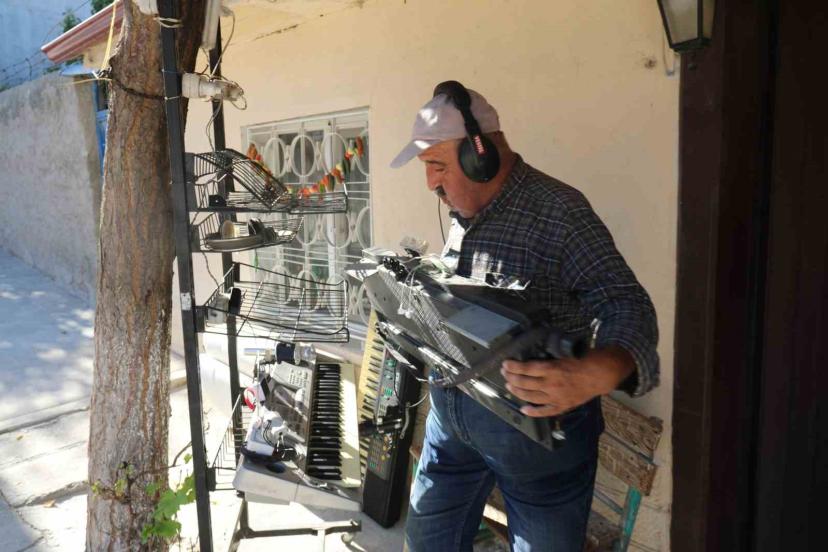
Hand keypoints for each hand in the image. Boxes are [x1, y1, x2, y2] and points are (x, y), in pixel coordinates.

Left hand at [500, 346, 635, 416]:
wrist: (601, 374)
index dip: (514, 367)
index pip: (526, 368)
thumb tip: (532, 354)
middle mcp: (551, 384)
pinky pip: (545, 411)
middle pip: (525, 383)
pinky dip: (534, 411)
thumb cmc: (583, 359)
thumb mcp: (564, 352)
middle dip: (512, 378)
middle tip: (504, 373)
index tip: (505, 364)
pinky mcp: (562, 405)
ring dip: (518, 392)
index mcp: (552, 368)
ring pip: (531, 397)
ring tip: (509, 386)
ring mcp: (556, 397)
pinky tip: (524, 410)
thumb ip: (549, 356)